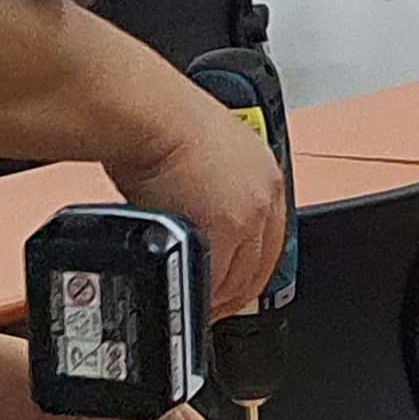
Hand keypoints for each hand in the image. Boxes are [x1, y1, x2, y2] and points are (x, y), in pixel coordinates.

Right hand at [115, 94, 286, 319]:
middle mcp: (264, 193)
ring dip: (217, 296)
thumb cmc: (159, 121)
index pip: (270, 235)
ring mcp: (249, 214)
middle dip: (235, 291)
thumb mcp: (201, 154)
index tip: (233, 281)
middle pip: (260, 263)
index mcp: (263, 171)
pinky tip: (183, 297)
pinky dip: (197, 293)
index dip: (250, 266)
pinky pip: (215, 279)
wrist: (149, 114)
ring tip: (193, 304)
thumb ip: (210, 189)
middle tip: (212, 305)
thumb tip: (192, 211)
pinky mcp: (227, 229)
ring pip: (239, 277)